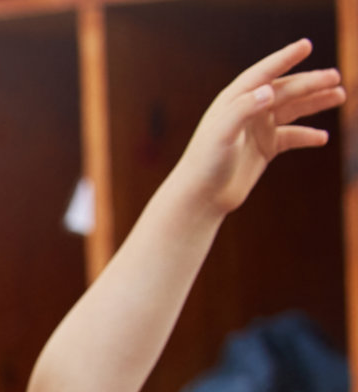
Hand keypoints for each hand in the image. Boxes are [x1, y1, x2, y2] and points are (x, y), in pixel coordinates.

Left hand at [174, 41, 342, 214]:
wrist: (200, 198)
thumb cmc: (205, 164)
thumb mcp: (221, 134)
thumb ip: (242, 110)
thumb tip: (268, 90)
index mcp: (234, 101)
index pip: (263, 74)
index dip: (284, 58)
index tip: (306, 45)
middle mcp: (247, 111)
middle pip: (285, 91)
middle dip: (311, 83)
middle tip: (336, 77)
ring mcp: (257, 129)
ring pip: (293, 110)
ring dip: (316, 102)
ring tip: (339, 95)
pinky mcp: (265, 149)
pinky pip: (292, 137)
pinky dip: (307, 136)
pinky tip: (321, 138)